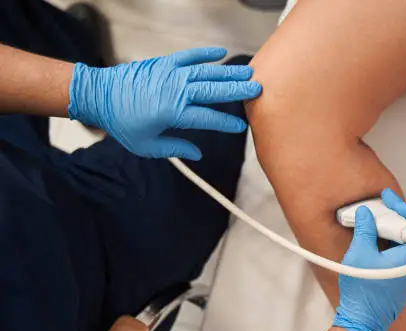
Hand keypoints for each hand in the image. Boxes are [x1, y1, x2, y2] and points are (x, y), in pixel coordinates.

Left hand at [68, 47, 261, 159]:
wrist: (100, 95)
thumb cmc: (122, 123)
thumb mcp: (147, 145)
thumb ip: (175, 149)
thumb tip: (197, 154)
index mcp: (172, 113)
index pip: (207, 118)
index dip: (226, 122)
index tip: (241, 126)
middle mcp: (175, 91)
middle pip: (213, 90)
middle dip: (237, 90)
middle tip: (257, 88)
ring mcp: (170, 74)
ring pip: (206, 72)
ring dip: (228, 72)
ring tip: (248, 72)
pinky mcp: (164, 63)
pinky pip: (188, 56)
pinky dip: (204, 54)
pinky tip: (220, 53)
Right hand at [333, 188, 405, 330]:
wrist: (362, 321)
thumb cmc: (363, 289)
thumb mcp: (360, 253)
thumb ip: (365, 228)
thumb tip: (367, 212)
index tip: (390, 201)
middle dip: (400, 215)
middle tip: (381, 207)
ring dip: (394, 228)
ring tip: (374, 221)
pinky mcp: (403, 277)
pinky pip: (402, 251)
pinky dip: (391, 240)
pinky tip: (374, 237)